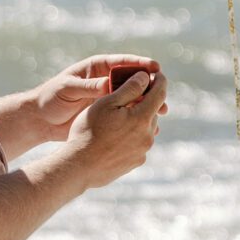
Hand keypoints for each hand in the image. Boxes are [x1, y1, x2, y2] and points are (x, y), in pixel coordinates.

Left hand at [27, 54, 162, 139]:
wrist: (41, 120)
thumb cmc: (50, 99)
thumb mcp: (67, 89)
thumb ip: (88, 87)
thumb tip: (108, 84)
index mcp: (96, 68)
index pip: (122, 63)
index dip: (140, 64)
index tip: (155, 67)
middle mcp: (105, 81)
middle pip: (132, 80)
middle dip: (149, 86)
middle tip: (163, 93)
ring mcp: (107, 98)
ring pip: (133, 99)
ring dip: (147, 105)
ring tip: (162, 113)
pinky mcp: (107, 115)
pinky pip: (126, 115)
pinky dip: (137, 119)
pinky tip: (149, 127)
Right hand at [61, 70, 167, 188]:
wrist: (79, 167)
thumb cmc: (88, 131)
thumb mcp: (106, 103)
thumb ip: (129, 88)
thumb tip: (145, 76)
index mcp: (142, 118)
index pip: (160, 93)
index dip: (159, 80)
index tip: (155, 72)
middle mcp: (148, 135)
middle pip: (153, 111)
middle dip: (145, 100)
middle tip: (131, 94)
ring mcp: (143, 151)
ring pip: (146, 127)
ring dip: (138, 119)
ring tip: (120, 117)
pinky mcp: (136, 162)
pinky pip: (139, 143)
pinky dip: (132, 135)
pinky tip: (115, 136)